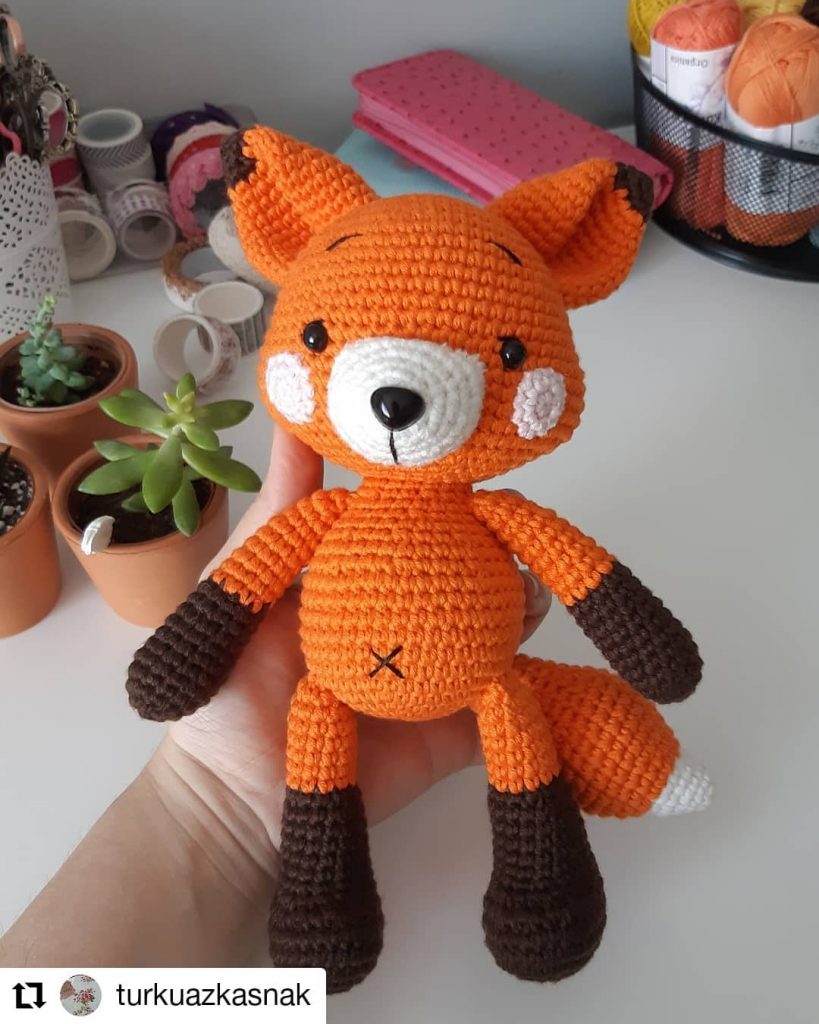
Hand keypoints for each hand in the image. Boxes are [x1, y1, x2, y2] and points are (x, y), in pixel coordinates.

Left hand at [155, 429, 550, 855]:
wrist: (239, 798)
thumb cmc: (232, 685)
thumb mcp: (242, 584)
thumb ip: (281, 511)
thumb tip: (295, 416)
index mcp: (364, 573)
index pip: (419, 519)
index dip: (451, 490)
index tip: (475, 458)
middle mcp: (409, 612)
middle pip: (472, 564)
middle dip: (503, 537)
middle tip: (516, 525)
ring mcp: (439, 667)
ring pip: (499, 620)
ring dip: (523, 595)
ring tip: (530, 584)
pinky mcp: (459, 724)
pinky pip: (507, 694)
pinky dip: (534, 672)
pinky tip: (533, 643)